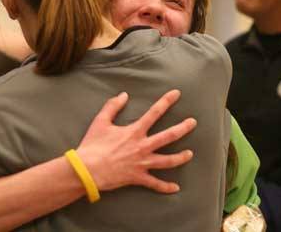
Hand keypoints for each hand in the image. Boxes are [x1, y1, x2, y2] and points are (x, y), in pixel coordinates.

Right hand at [76, 90, 195, 193]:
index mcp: (134, 131)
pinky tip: (175, 188)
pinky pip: (155, 183)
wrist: (87, 170)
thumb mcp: (100, 121)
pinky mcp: (138, 177)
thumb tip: (123, 95)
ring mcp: (142, 163)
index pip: (154, 113)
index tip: (177, 93)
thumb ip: (112, 106)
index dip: (166, 101)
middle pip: (168, 136)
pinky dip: (166, 187)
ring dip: (180, 157)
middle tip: (193, 122)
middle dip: (183, 128)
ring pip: (167, 161)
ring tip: (190, 154)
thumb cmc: (93, 145)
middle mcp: (142, 146)